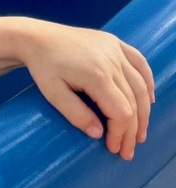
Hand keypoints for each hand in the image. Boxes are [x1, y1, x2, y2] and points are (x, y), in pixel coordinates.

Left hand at [19, 22, 154, 160]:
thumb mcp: (53, 93)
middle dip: (132, 130)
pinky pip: (140, 63)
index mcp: (96, 75)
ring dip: (144, 111)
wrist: (38, 38)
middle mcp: (112, 61)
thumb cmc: (43, 66)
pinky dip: (148, 82)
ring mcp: (115, 50)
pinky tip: (149, 100)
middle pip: (134, 101)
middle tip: (127, 150)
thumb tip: (98, 134)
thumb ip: (76, 114)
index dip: (120, 133)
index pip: (121, 112)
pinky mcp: (115, 43)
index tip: (113, 148)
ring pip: (140, 85)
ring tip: (140, 133)